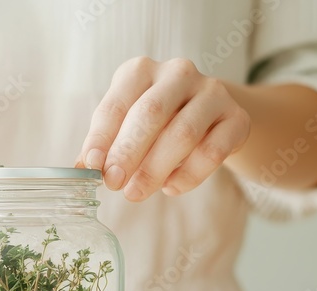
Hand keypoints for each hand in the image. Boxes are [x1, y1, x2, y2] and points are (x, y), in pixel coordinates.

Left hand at [78, 57, 249, 201]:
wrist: (213, 116)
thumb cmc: (158, 123)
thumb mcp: (126, 126)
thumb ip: (105, 145)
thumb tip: (80, 170)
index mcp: (141, 71)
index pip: (116, 104)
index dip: (102, 138)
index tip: (92, 166)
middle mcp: (178, 73)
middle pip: (150, 114)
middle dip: (128, 152)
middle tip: (113, 183)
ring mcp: (212, 93)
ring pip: (183, 133)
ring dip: (156, 168)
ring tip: (136, 193)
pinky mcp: (236, 118)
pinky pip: (212, 151)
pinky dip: (189, 174)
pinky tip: (171, 189)